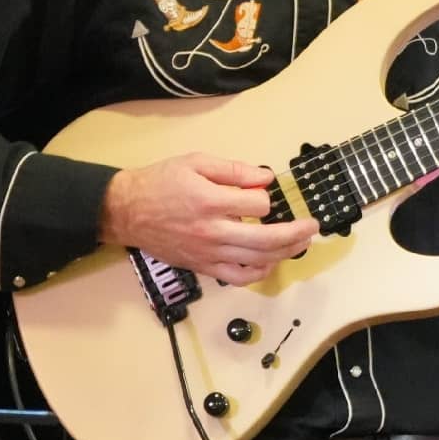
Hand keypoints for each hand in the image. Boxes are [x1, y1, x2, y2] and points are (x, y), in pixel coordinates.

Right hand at [99, 153, 318, 283]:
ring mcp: (208, 253)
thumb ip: (233, 170)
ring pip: (257, 260)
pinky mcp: (202, 267)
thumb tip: (266, 178)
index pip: (258, 205)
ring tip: (301, 243)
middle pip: (266, 239)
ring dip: (285, 253)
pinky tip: (271, 261)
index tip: (263, 190)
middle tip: (312, 226)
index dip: (267, 197)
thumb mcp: (195, 163)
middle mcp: (212, 231)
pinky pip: (238, 277)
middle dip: (296, 233)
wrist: (126, 211)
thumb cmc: (160, 183)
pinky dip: (259, 272)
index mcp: (210, 201)